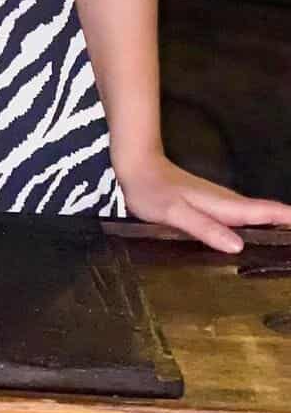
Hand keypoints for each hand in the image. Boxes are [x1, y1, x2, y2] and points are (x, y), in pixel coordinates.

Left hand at [116, 151, 290, 252]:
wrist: (136, 166)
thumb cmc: (152, 190)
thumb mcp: (175, 212)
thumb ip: (204, 227)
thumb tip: (239, 246)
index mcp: (224, 205)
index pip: (265, 212)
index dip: (288, 220)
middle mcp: (226, 203)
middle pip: (266, 215)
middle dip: (288, 227)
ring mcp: (219, 204)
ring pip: (254, 216)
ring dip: (274, 227)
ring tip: (287, 245)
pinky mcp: (209, 207)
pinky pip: (240, 218)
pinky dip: (256, 226)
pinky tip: (255, 240)